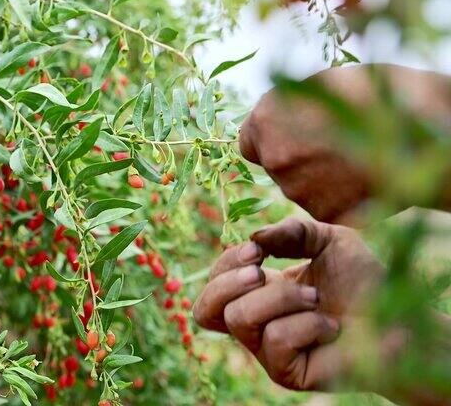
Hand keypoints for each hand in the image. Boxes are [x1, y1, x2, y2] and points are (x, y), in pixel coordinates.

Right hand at [193, 218, 384, 389]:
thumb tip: (254, 238)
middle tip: (261, 270)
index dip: (226, 263)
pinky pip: (274, 340)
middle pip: (204, 310)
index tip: (257, 250)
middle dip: (229, 282)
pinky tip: (331, 327)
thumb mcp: (327, 240)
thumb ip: (291, 232)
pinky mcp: (285, 372)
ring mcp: (266, 351)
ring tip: (315, 298)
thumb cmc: (363, 280)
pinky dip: (306, 325)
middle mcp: (255, 324)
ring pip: (240, 319)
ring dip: (280, 298)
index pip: (215, 282)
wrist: (401, 317)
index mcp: (257, 292)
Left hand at [239, 64, 450, 223]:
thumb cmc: (372, 95)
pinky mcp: (324, 213)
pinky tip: (361, 178)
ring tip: (353, 158)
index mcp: (266, 121)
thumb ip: (286, 108)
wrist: (419, 129)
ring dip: (318, 177)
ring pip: (298, 187)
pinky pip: (323, 204)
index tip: (290, 135)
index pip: (248, 142)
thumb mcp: (319, 86)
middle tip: (333, 144)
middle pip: (275, 166)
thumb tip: (270, 121)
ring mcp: (298, 189)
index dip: (270, 139)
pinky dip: (338, 195)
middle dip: (297, 157)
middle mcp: (275, 158)